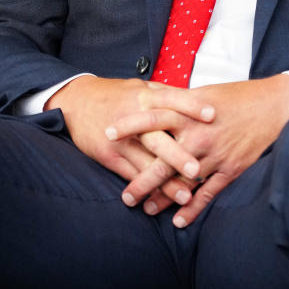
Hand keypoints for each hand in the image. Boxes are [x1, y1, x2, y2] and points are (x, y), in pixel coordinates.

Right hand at [47, 77, 201, 219]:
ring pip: (145, 163)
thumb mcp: (138, 87)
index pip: (171, 99)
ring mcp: (121, 140)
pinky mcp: (109, 155)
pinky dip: (145, 188)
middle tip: (197, 169)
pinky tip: (159, 201)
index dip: (192, 106)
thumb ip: (164, 95)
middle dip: (177, 154)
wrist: (75, 102)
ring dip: (165, 182)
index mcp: (144, 97)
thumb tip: (197, 98)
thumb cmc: (113, 95)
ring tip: (185, 197)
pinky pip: (130, 174)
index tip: (213, 115)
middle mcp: (133, 118)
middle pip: (157, 137)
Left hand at [105, 75, 288, 227]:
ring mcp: (214, 154)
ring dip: (163, 198)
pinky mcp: (231, 168)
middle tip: (125, 196)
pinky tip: (179, 221)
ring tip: (145, 210)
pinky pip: (208, 193)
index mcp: (188, 112)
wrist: (276, 106)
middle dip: (142, 180)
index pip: (152, 118)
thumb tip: (152, 101)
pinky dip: (192, 208)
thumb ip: (178, 102)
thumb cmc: (237, 97)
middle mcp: (198, 134)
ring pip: (182, 181)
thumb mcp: (204, 93)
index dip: (129, 126)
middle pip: (163, 160)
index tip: (108, 134)